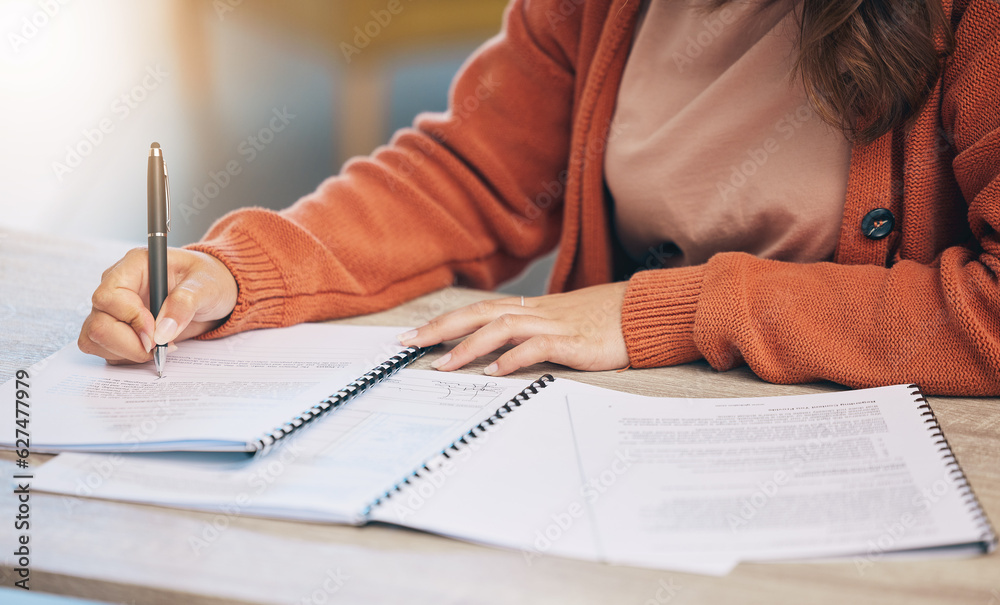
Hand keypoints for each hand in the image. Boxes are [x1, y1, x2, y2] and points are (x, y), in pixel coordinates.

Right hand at [79, 247, 237, 363]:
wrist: (214, 293)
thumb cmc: (210, 280)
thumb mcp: (206, 285)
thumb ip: (184, 303)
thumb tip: (162, 332)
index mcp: (134, 266)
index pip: (109, 297)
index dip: (130, 320)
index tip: (156, 334)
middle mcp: (117, 287)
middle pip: (98, 324)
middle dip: (128, 344)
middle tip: (159, 346)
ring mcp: (114, 309)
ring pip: (97, 340)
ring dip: (128, 352)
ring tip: (161, 346)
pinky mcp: (119, 329)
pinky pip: (107, 351)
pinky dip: (129, 357)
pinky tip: (154, 349)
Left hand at [398, 282, 629, 375]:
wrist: (647, 313)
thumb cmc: (607, 322)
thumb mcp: (565, 325)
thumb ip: (535, 334)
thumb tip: (502, 353)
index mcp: (533, 309)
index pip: (480, 310)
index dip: (446, 321)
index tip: (415, 335)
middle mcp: (538, 313)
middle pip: (480, 313)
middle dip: (441, 328)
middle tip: (409, 343)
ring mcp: (556, 325)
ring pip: (501, 327)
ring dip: (469, 346)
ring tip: (444, 365)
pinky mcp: (574, 342)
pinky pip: (537, 346)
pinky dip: (512, 358)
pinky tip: (494, 372)